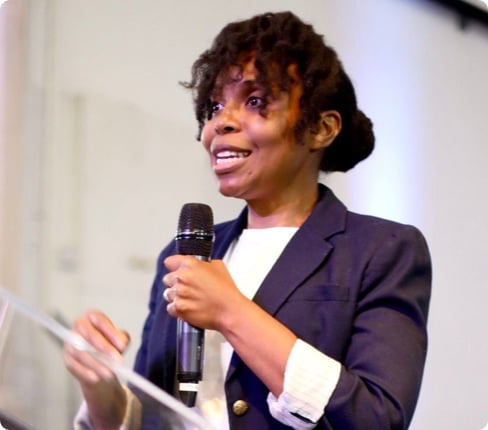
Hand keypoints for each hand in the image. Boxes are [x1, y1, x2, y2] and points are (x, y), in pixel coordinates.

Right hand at [64, 310, 129, 429]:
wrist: (100, 365)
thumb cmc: (111, 347)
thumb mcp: (120, 340)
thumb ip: (121, 338)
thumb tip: (120, 343)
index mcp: (91, 317)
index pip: (98, 319)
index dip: (109, 331)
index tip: (122, 344)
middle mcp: (78, 328)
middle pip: (88, 336)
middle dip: (103, 348)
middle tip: (117, 359)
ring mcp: (71, 345)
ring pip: (82, 353)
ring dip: (96, 363)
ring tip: (110, 372)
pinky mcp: (69, 361)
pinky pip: (76, 366)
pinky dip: (88, 372)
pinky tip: (98, 377)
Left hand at [162, 255, 245, 330]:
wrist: (230, 311)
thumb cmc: (226, 291)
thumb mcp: (218, 267)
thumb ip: (204, 263)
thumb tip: (199, 265)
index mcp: (190, 264)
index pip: (169, 262)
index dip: (174, 266)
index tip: (176, 269)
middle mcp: (182, 277)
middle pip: (167, 278)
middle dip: (176, 282)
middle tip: (188, 287)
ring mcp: (178, 293)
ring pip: (168, 293)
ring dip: (176, 296)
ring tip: (191, 299)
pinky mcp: (178, 308)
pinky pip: (170, 307)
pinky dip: (178, 309)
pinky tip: (190, 307)